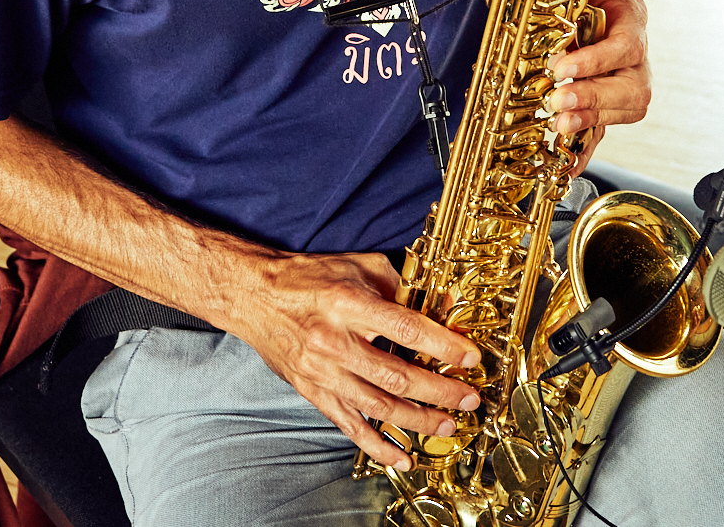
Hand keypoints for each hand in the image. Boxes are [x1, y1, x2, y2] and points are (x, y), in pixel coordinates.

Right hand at [225, 252, 482, 470]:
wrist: (254, 296)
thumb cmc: (308, 277)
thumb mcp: (357, 265)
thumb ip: (400, 284)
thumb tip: (443, 304)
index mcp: (348, 304)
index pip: (405, 329)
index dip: (442, 345)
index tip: (469, 357)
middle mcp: (335, 341)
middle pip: (397, 374)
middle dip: (439, 390)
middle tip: (469, 398)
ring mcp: (322, 371)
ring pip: (377, 405)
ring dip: (417, 420)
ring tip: (447, 426)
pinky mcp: (313, 392)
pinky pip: (349, 425)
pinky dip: (377, 446)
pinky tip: (402, 458)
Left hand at [546, 0, 652, 171]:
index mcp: (631, 16)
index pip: (625, 47)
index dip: (595, 61)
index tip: (560, 68)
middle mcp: (637, 50)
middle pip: (633, 87)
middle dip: (594, 99)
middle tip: (557, 102)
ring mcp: (628, 75)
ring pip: (628, 108)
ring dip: (593, 119)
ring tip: (560, 124)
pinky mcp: (610, 94)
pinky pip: (608, 124)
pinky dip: (589, 146)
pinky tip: (569, 164)